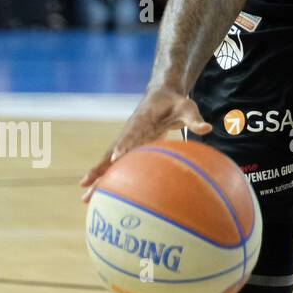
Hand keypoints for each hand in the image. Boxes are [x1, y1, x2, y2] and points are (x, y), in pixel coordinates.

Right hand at [79, 87, 210, 201]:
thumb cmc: (176, 102)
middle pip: (112, 152)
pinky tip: (99, 193)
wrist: (162, 94)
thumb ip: (194, 119)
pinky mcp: (128, 146)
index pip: (131, 134)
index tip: (117, 157)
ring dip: (97, 178)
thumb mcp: (187, 107)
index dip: (124, 145)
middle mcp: (129, 132)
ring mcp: (126, 140)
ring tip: (85, 198)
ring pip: (109, 161)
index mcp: (141, 121)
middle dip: (100, 169)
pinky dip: (106, 177)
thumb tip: (208, 128)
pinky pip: (116, 163)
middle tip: (87, 186)